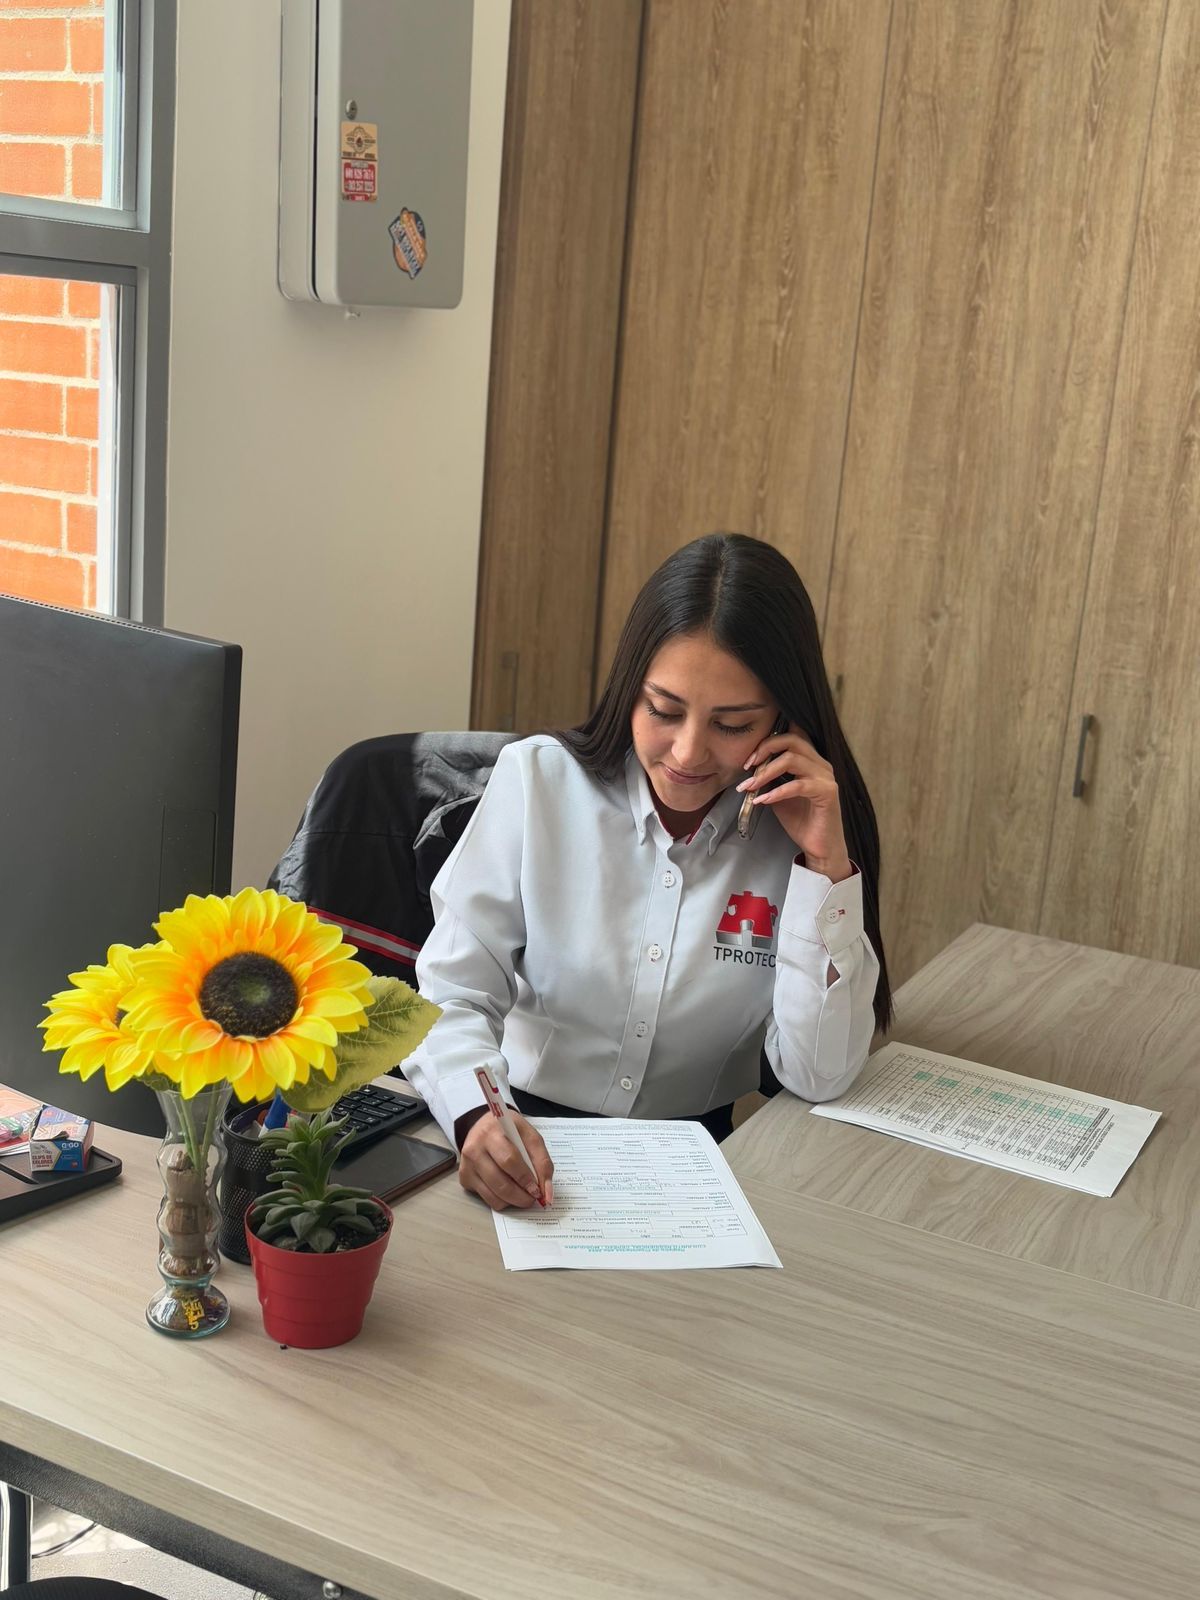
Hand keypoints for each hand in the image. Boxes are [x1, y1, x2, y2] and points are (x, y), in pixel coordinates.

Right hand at [459, 1108, 554, 1211]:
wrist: (484, 1126)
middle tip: (533, 1198)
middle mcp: (474, 1149)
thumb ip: (542, 1162)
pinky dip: (502, 1201)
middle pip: (500, 1182)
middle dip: (521, 1196)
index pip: (509, 1160)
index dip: (525, 1178)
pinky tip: (509, 1191)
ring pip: (493, 1195)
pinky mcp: (464, 1178)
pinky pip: (486, 1199)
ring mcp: (467, 1165)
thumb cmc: (509, 1131)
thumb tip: (547, 1193)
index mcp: (492, 1133)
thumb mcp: (530, 1136)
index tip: (538, 1189)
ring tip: (524, 1196)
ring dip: (513, 1201)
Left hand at [736, 723, 852, 879]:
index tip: (749, 757)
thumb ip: (770, 779)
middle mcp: (820, 764)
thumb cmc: (801, 820)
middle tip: (747, 766)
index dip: (769, 739)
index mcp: (810, 761)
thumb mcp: (779, 795)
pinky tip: (763, 800)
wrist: (819, 847)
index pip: (793, 735)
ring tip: (750, 786)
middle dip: (765, 749)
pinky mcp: (827, 792)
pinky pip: (798, 785)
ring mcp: (826, 777)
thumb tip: (750, 769)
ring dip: (766, 772)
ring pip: (793, 759)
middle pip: (792, 740)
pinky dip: (777, 792)